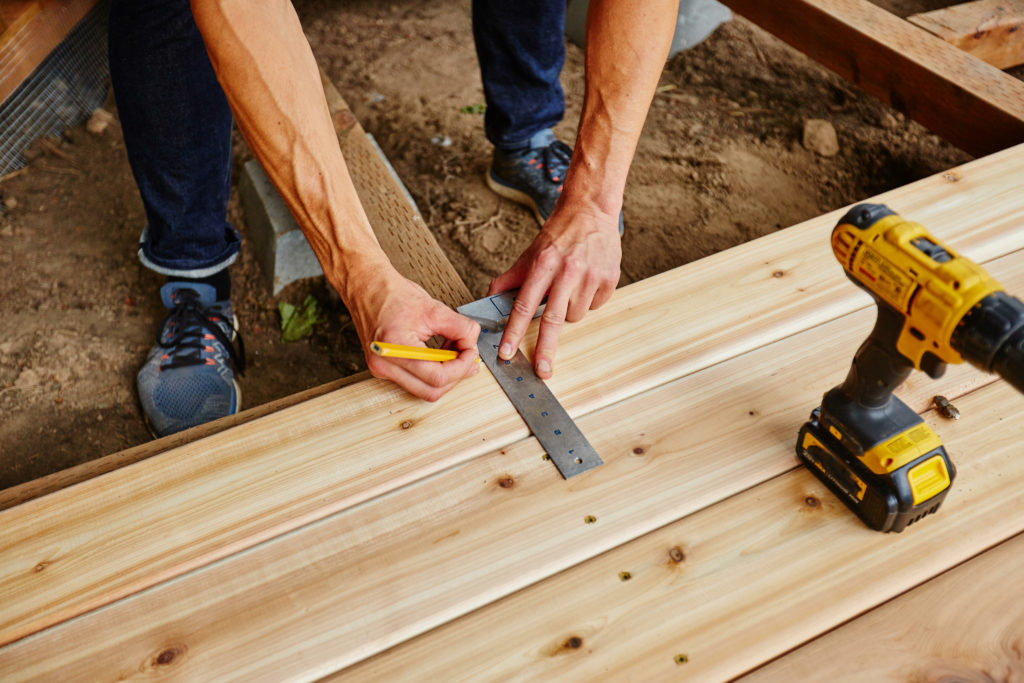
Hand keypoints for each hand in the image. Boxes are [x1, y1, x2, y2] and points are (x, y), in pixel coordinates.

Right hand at [346, 265, 480, 400]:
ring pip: (424, 390)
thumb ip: (460, 328)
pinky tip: (439, 355)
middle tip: (467, 355)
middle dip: (456, 375)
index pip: (437, 376)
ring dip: (445, 375)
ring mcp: (382, 370)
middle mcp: (384, 365)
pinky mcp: (383, 369)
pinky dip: (432, 372)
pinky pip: (415, 382)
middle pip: (432, 390)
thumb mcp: (434, 308)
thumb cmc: (392, 294)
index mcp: (395, 348)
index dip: (461, 367)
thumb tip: (473, 343)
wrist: (368, 288)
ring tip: (453, 352)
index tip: (471, 352)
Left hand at [489, 202, 620, 378]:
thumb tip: (490, 297)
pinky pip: (596, 305)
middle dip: (546, 349)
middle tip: (543, 371)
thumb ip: (510, 278)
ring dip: (570, 310)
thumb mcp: (530, 253)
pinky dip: (589, 300)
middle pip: (553, 320)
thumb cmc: (559, 234)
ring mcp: (590, 275)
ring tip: (570, 287)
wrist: (590, 211)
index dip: (513, 331)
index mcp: (543, 264)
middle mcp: (567, 271)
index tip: (507, 353)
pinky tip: (587, 282)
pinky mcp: (609, 277)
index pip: (524, 305)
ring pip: (576, 315)